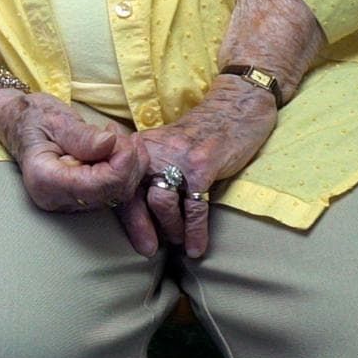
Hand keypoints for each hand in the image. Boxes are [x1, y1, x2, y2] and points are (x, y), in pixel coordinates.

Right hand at [0, 91, 154, 251]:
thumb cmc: (31, 118)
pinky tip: (119, 147)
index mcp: (45, 180)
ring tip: (118, 136)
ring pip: (119, 193)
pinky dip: (125, 168)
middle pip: (112, 193)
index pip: (96, 186)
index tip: (119, 136)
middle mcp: (58, 199)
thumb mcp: (55, 119)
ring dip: (130, 164)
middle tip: (117, 132)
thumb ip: (81, 135)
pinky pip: (115, 189)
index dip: (119, 164)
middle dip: (127, 162)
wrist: (17, 123)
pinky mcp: (83, 196)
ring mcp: (71, 201)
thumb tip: (109, 144)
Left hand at [134, 79, 278, 257]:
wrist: (235, 107)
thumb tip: (140, 209)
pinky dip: (195, 231)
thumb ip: (150, 169)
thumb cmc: (201, 133)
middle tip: (148, 250)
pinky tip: (197, 248)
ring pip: (162, 203)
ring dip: (170, 229)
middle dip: (141, 227)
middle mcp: (153, 151)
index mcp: (141, 148)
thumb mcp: (166, 146)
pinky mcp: (202, 165)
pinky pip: (194, 206)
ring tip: (178, 244)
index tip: (132, 237)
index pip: (122, 185)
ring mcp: (177, 158)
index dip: (125, 215)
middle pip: (136, 196)